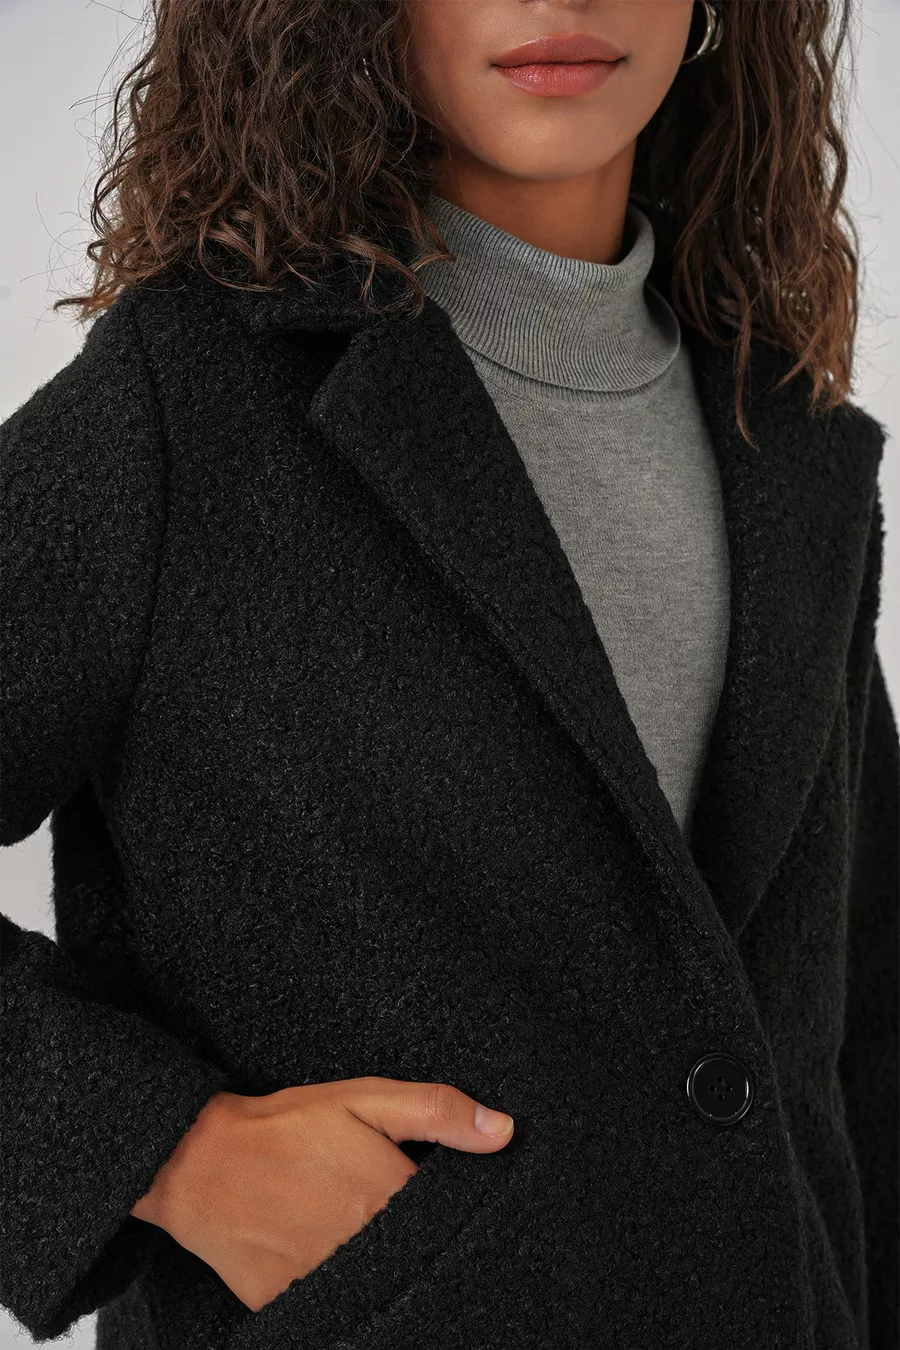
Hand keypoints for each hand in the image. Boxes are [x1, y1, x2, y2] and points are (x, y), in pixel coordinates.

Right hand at [130, 1076, 514, 1310]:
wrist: (199, 1163)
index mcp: (389, 1198)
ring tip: (350, 1223)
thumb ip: (436, 1112)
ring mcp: (329, 1283)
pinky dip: (345, 1286)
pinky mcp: (293, 1306)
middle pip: (418, 1256)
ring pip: (382, 1283)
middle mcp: (366, 1249)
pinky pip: (340, 1304)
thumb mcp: (363, 1098)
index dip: (450, 1206)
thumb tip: (504, 1131)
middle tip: (382, 1205)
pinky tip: (330, 1251)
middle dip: (415, 1238)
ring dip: (382, 1263)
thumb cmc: (285, 1127)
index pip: (449, 1218)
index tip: (442, 1196)